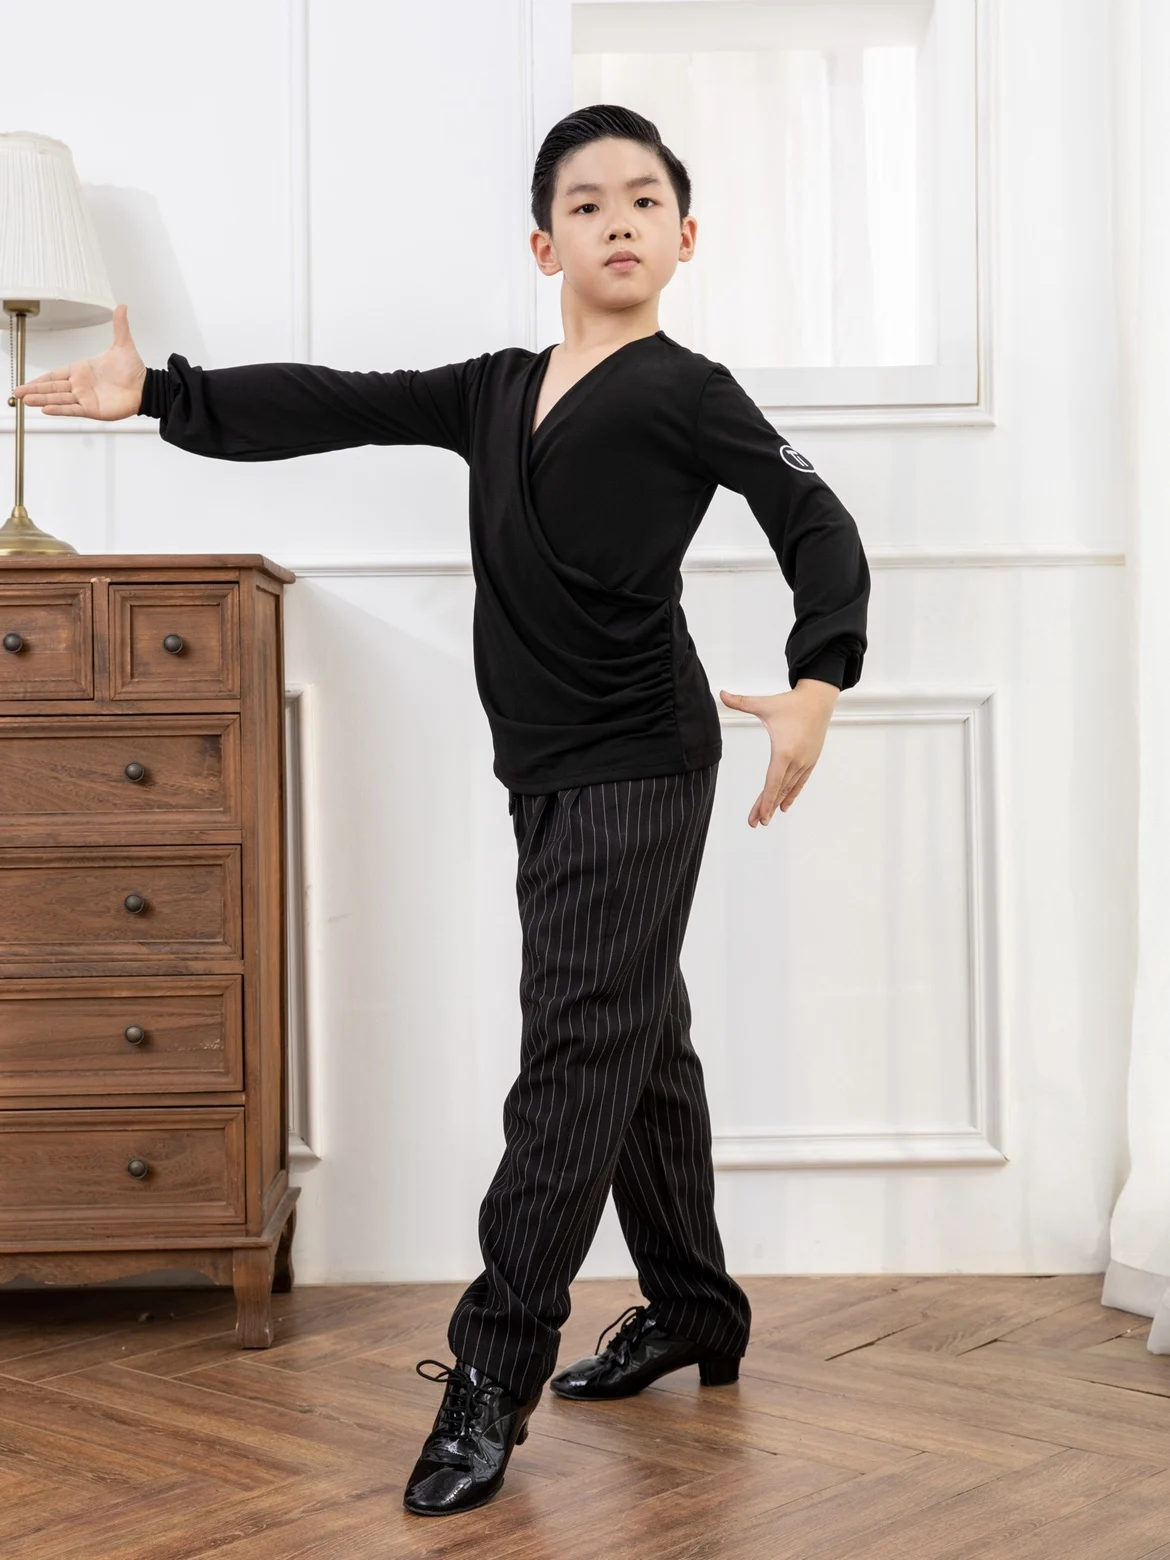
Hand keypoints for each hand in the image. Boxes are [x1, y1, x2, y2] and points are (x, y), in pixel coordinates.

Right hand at [11, 302, 146, 421]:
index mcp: (82, 370)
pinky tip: (46, 409)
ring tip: (26, 401)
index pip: (56, 374)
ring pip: (59, 398)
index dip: (41, 379)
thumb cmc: (133, 370)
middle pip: (53, 387)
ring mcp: (86, 397)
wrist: (145, 387)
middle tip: (17, 393)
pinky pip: (73, 409)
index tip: (27, 383)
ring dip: (42, 399)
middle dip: (34, 390)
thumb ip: (119, 326)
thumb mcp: (123, 345)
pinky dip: (60, 409)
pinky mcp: (93, 409)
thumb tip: (121, 306)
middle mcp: (81, 385)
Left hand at [719, 680, 838, 825]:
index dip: (765, 801)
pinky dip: (792, 794)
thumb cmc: (792, 703)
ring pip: (789, 788)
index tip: (759, 816)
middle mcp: (797, 761)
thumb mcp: (764, 704)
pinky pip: (800, 782)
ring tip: (766, 818)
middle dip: (766, 808)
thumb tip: (721, 694)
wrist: (819, 699)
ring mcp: (805, 762)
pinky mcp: (810, 760)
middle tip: (755, 823)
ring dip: (777, 804)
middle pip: (779, 790)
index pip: (772, 782)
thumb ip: (741, 702)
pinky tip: (784, 806)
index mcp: (784, 751)